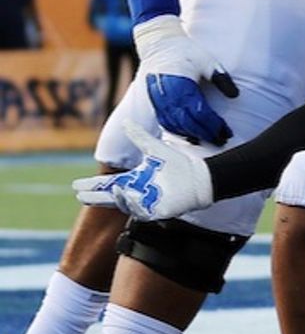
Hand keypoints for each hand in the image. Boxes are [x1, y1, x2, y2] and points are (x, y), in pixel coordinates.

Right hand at [73, 123, 213, 220]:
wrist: (199, 176)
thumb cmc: (178, 164)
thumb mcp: (154, 148)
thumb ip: (139, 136)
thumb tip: (125, 122)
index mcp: (134, 179)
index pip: (108, 184)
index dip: (93, 185)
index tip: (76, 185)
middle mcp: (136, 193)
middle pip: (111, 197)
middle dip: (96, 198)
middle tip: (81, 196)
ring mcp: (146, 203)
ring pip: (124, 204)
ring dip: (117, 198)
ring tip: (113, 190)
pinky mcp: (157, 211)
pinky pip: (141, 211)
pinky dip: (134, 204)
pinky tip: (129, 195)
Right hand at [133, 14, 238, 144]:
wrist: (159, 45)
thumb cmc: (186, 51)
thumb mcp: (207, 61)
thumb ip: (221, 78)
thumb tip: (235, 95)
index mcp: (183, 86)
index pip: (201, 113)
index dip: (214, 125)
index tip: (227, 132)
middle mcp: (169, 97)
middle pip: (189, 123)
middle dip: (206, 134)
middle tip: (221, 141)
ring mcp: (159, 101)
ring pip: (176, 126)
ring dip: (192, 135)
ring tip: (208, 141)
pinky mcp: (155, 102)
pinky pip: (165, 122)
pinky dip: (178, 131)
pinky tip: (189, 136)